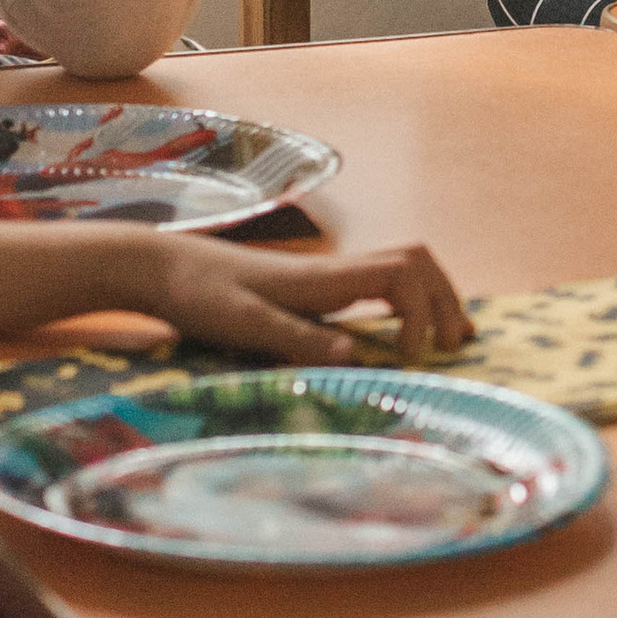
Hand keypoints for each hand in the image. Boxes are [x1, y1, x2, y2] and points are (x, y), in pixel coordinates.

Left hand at [138, 232, 474, 364]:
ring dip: (433, 296)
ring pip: (403, 265)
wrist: (162, 267)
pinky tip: (403, 334)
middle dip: (446, 299)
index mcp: (324, 278)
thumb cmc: (198, 296)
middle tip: (455, 347)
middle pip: (417, 260)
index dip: (422, 313)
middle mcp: (334, 270)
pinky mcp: (315, 286)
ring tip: (449, 339)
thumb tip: (357, 357)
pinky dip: (408, 301)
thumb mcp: (244, 325)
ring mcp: (327, 275)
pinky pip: (380, 281)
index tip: (411, 357)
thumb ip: (298, 339)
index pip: (402, 273)